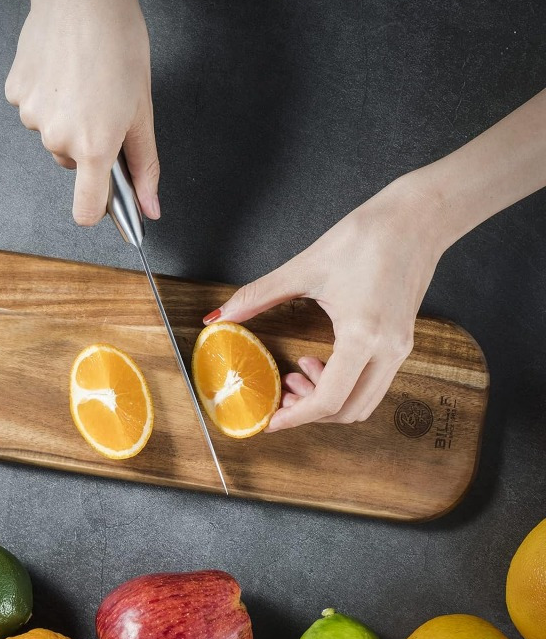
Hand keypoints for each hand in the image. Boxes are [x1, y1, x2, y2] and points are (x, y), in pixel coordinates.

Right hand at [5, 0, 159, 225]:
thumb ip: (144, 166)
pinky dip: (47, 100)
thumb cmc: (118, 42)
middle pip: (72, 164)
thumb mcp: (143, 110)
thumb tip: (150, 207)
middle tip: (103, 106)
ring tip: (82, 83)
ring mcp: (32, 117)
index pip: (86, 210)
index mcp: (94, 146)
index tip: (102, 203)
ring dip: (66, 120)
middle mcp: (59, 138)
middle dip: (87, 145)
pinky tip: (61, 74)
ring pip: (53, 137)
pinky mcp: (16, 94)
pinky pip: (34, 112)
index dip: (96, 211)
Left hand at [205, 177, 445, 429]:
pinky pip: (373, 383)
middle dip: (311, 412)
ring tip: (299, 374)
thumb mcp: (305, 268)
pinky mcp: (403, 341)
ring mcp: (400, 348)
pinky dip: (345, 386)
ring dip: (329, 400)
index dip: (296, 417)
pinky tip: (322, 362)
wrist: (418, 217)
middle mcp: (388, 349)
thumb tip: (220, 316)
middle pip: (348, 411)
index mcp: (364, 335)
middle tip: (281, 395)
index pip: (329, 399)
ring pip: (364, 402)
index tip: (271, 422)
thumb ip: (258, 296)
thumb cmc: (367, 236)